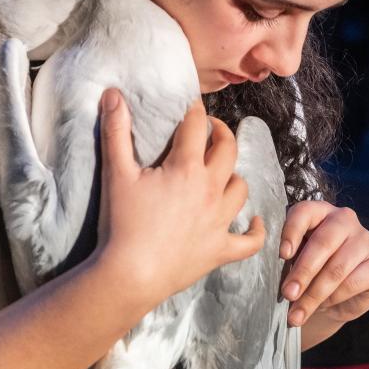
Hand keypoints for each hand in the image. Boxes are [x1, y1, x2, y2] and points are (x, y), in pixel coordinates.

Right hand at [95, 88, 265, 302]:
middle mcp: (211, 191)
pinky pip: (250, 241)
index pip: (197, 126)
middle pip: (228, 151)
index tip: (190, 106)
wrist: (130, 275)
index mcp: (187, 168)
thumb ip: (116, 131)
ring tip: (221, 173)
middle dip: (221, 134)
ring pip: (240, 188)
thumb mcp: (116, 173)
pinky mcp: (220, 250)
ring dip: (233, 176)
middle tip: (211, 131)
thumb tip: (112, 94)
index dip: (194, 110)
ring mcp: (219, 222)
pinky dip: (256, 231)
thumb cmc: (122, 224)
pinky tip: (254, 223)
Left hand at [279, 201, 368, 326]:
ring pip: (337, 268)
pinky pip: (352, 282)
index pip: (305, 212)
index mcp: (319, 212)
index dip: (292, 233)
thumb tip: (272, 269)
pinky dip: (334, 298)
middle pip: (322, 243)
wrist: (333, 298)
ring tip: (298, 313)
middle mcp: (344, 220)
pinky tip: (323, 306)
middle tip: (288, 294)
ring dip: (314, 294)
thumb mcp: (294, 261)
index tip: (282, 256)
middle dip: (302, 272)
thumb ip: (287, 259)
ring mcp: (365, 240)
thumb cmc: (310, 272)